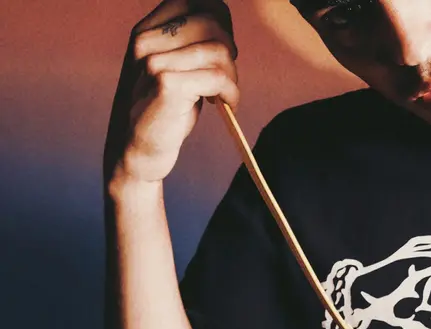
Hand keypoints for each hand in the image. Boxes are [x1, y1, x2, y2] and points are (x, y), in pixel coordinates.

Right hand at [105, 0, 239, 186]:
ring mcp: (153, 61)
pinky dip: (231, 93)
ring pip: (219, 49)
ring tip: (225, 95)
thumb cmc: (163, 110)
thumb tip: (223, 22)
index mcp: (147, 29)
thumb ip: (191, 43)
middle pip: (212, 21)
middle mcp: (146, 39)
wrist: (137, 151)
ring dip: (232, 76)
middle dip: (229, 49)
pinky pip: (218, 77)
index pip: (197, 1)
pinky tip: (226, 105)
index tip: (223, 49)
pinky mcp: (167, 85)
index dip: (221, 20)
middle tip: (225, 77)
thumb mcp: (174, 68)